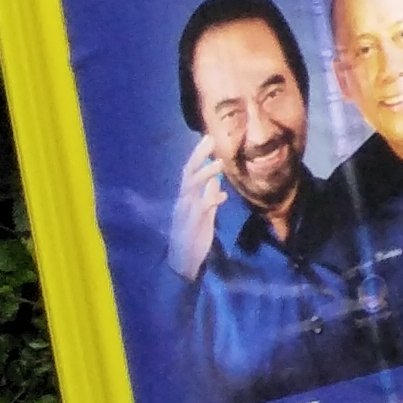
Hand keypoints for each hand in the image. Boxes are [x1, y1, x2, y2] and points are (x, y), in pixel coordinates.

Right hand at [167, 135, 229, 279]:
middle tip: (210, 139)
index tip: (208, 139)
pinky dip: (210, 200)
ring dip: (205, 174)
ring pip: (191, 187)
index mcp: (185, 199)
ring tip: (220, 162)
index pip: (189, 172)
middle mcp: (183, 202)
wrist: (182, 263)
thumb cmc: (193, 237)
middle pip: (188, 174)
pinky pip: (201, 209)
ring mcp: (186, 212)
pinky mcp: (193, 225)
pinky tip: (221, 196)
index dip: (198, 156)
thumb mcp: (203, 214)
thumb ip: (208, 198)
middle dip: (198, 156)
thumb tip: (216, 184)